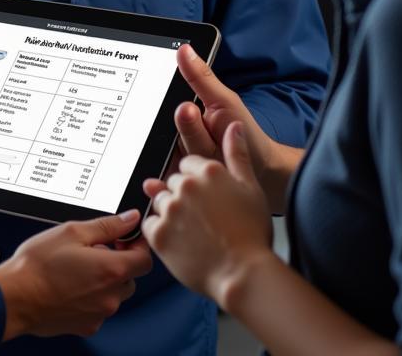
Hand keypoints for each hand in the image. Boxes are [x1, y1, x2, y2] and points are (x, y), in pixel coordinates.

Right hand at [0, 210, 152, 339]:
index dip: (136, 245)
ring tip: (77, 267)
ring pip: (115, 293)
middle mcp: (110, 296)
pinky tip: (71, 285)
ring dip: (104, 280)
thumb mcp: (72, 232)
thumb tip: (129, 219)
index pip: (145, 259)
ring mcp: (99, 314)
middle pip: (130, 276)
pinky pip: (99, 308)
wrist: (15, 297)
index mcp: (111, 270)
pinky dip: (92, 296)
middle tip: (93, 249)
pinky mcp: (87, 326)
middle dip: (118, 261)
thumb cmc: (38, 265)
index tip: (124, 238)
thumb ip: (107, 226)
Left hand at [143, 123, 273, 308]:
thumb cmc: (252, 235)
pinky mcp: (158, 234)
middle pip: (172, 183)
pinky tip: (179, 242)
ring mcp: (170, 209)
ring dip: (171, 214)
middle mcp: (185, 185)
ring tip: (193, 232)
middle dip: (184, 197)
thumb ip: (237, 154)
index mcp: (207, 171)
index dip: (198, 183)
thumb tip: (233, 126)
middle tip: (203, 220)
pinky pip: (149, 225)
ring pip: (160, 202)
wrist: (244, 276)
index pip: (187, 164)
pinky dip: (160, 233)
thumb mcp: (251, 188)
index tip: (208, 200)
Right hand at [170, 44, 281, 203]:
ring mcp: (177, 157)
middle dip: (195, 134)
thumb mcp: (224, 101)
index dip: (182, 112)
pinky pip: (175, 175)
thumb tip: (184, 48)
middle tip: (213, 135)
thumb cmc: (243, 132)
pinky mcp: (181, 178)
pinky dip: (192, 175)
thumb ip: (200, 78)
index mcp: (182, 110)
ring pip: (177, 154)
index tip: (194, 111)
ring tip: (219, 152)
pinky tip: (212, 169)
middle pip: (171, 133)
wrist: (261, 172)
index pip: (166, 105)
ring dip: (202, 154)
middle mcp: (175, 133)